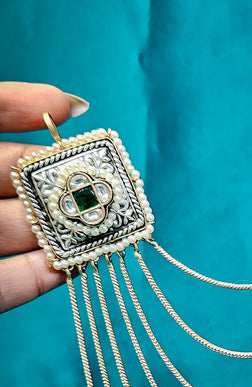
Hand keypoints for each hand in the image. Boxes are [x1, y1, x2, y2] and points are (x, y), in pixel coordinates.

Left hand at [0, 81, 88, 311]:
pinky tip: (77, 263)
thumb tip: (72, 102)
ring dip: (65, 232)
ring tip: (106, 225)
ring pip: (21, 234)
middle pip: (19, 184)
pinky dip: (43, 276)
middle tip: (106, 184)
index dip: (32, 113)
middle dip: (63, 182)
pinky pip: (8, 285)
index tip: (76, 111)